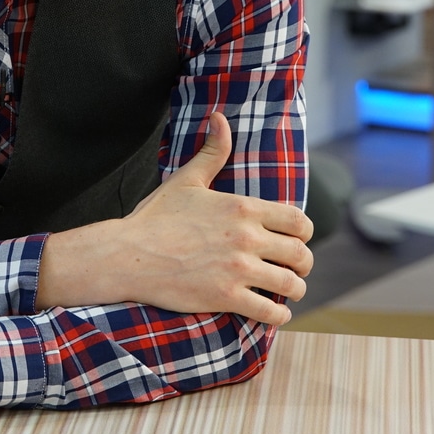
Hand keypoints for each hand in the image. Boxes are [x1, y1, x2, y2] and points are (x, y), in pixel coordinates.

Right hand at [39, 112, 312, 324]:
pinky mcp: (226, 297)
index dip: (305, 233)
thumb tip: (220, 118)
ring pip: (291, 284)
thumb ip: (212, 152)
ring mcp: (238, 270)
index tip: (299, 240)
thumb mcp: (186, 180)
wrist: (128, 254)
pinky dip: (278, 315)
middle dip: (303, 264)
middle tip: (297, 269)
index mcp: (242, 208)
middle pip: (300, 254)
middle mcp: (246, 238)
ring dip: (295, 290)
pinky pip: (270, 312)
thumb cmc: (155, 217)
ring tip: (289, 293)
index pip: (297, 221)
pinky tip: (274, 312)